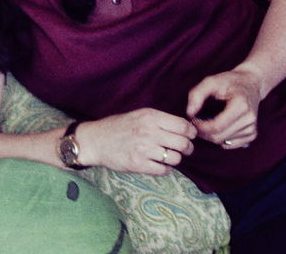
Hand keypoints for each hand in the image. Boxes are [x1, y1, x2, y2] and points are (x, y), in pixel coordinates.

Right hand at [75, 108, 196, 174]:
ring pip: (175, 159)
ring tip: (164, 156)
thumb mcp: (138, 115)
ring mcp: (144, 149)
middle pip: (183, 144)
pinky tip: (156, 163)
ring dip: (173, 159)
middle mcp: (148, 132)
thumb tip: (185, 129)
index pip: (184, 126)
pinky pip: (164, 170)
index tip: (188, 136)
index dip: (190, 133)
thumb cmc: (117, 127)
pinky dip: (163, 169)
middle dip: (186, 148)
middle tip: (181, 149)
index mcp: (150, 117)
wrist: (94, 140)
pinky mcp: (138, 164)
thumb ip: (159, 120)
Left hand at [186, 68, 261, 148]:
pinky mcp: (252, 134)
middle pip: (219, 137)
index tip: (192, 120)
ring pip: (223, 142)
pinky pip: (230, 145)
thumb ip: (196, 95)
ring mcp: (252, 128)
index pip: (217, 126)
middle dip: (203, 132)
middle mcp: (249, 119)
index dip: (200, 127)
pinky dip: (220, 139)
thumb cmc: (229, 81)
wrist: (251, 83)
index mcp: (241, 105)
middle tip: (195, 122)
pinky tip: (216, 127)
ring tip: (205, 122)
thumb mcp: (210, 81)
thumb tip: (189, 114)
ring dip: (210, 135)